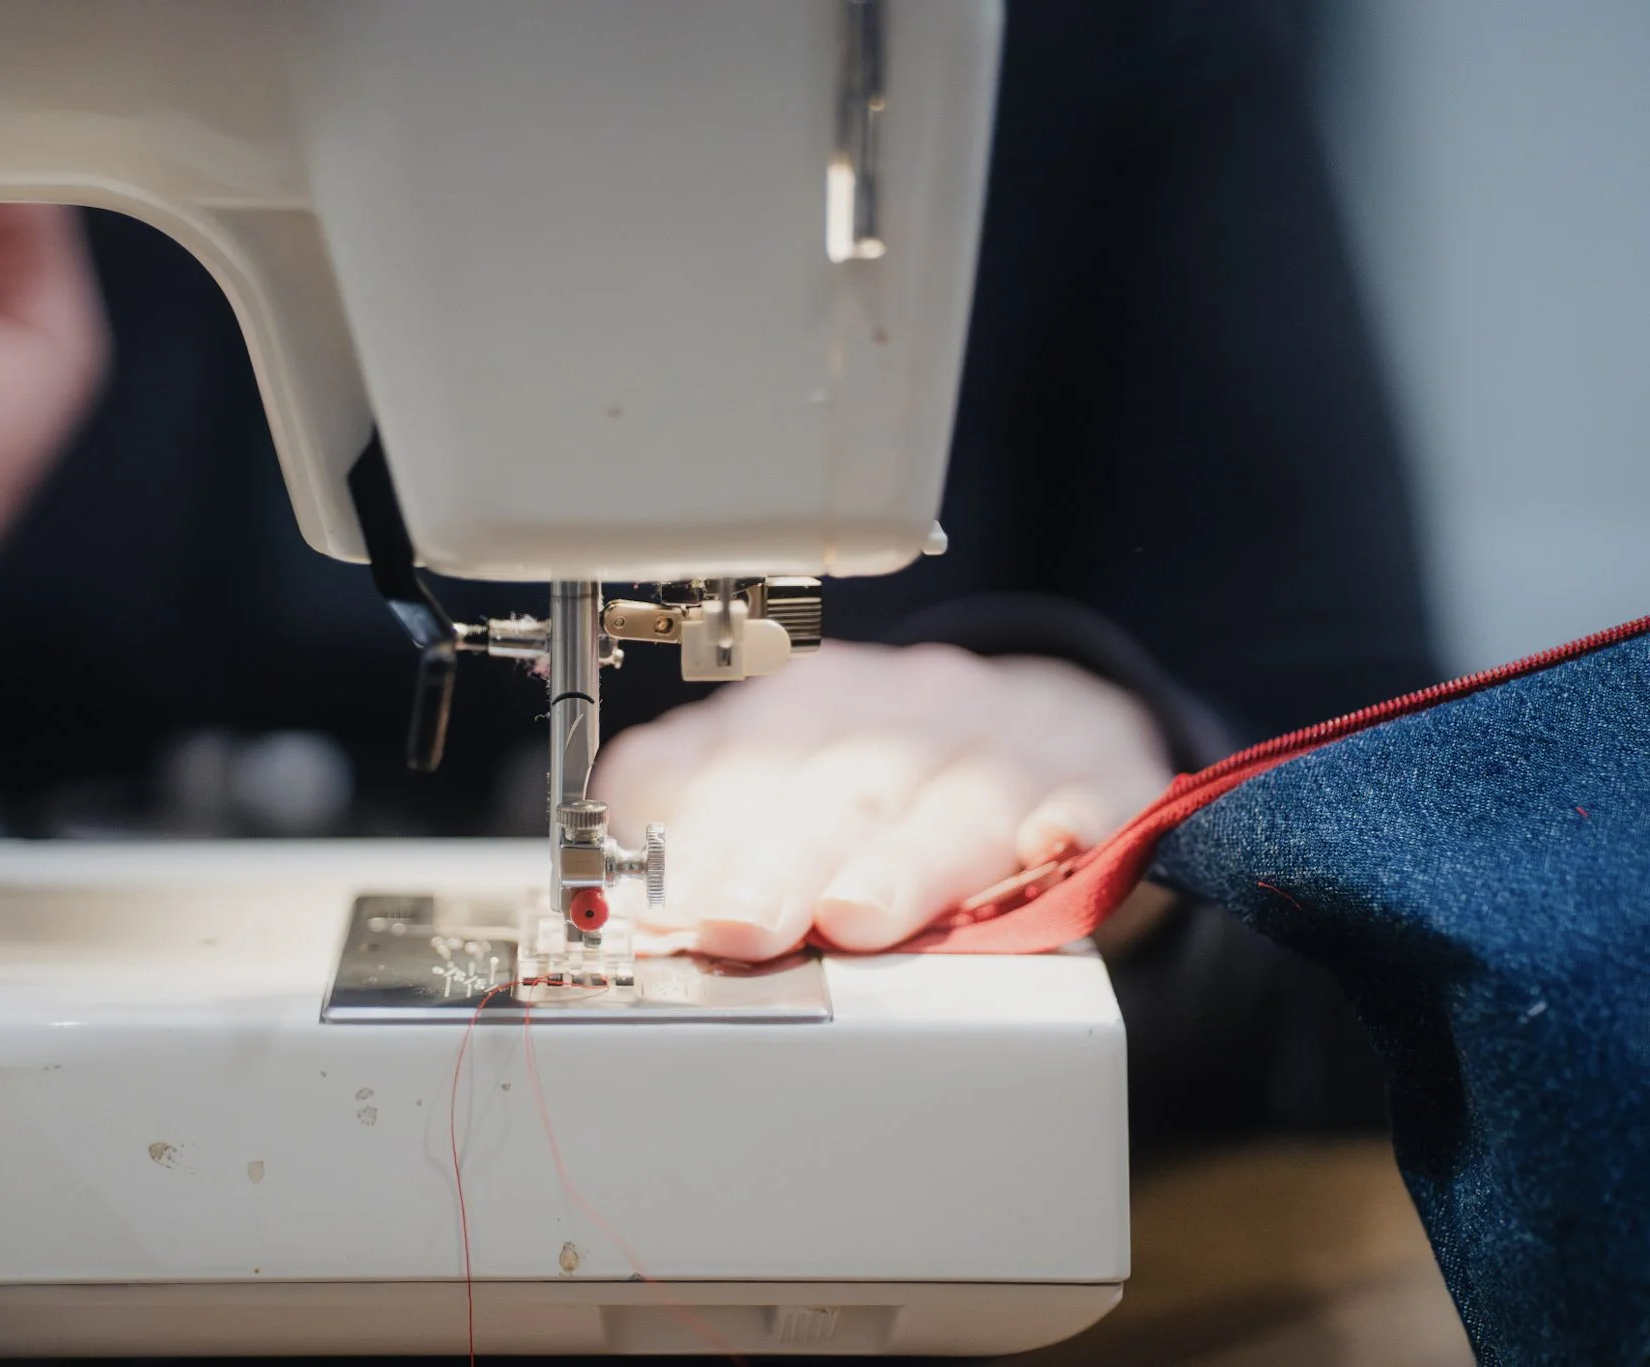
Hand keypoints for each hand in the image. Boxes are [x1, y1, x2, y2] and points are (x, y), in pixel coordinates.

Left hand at [594, 641, 1173, 959]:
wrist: (1059, 733)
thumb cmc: (899, 782)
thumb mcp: (795, 776)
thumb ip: (708, 811)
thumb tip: (614, 861)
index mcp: (818, 707)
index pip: (749, 757)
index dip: (700, 827)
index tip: (655, 899)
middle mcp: (910, 711)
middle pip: (841, 781)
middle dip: (781, 855)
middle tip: (735, 923)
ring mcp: (1010, 742)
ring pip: (957, 795)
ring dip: (905, 857)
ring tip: (858, 914)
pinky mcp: (1104, 777)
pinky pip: (1096, 796)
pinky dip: (1077, 819)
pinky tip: (1055, 843)